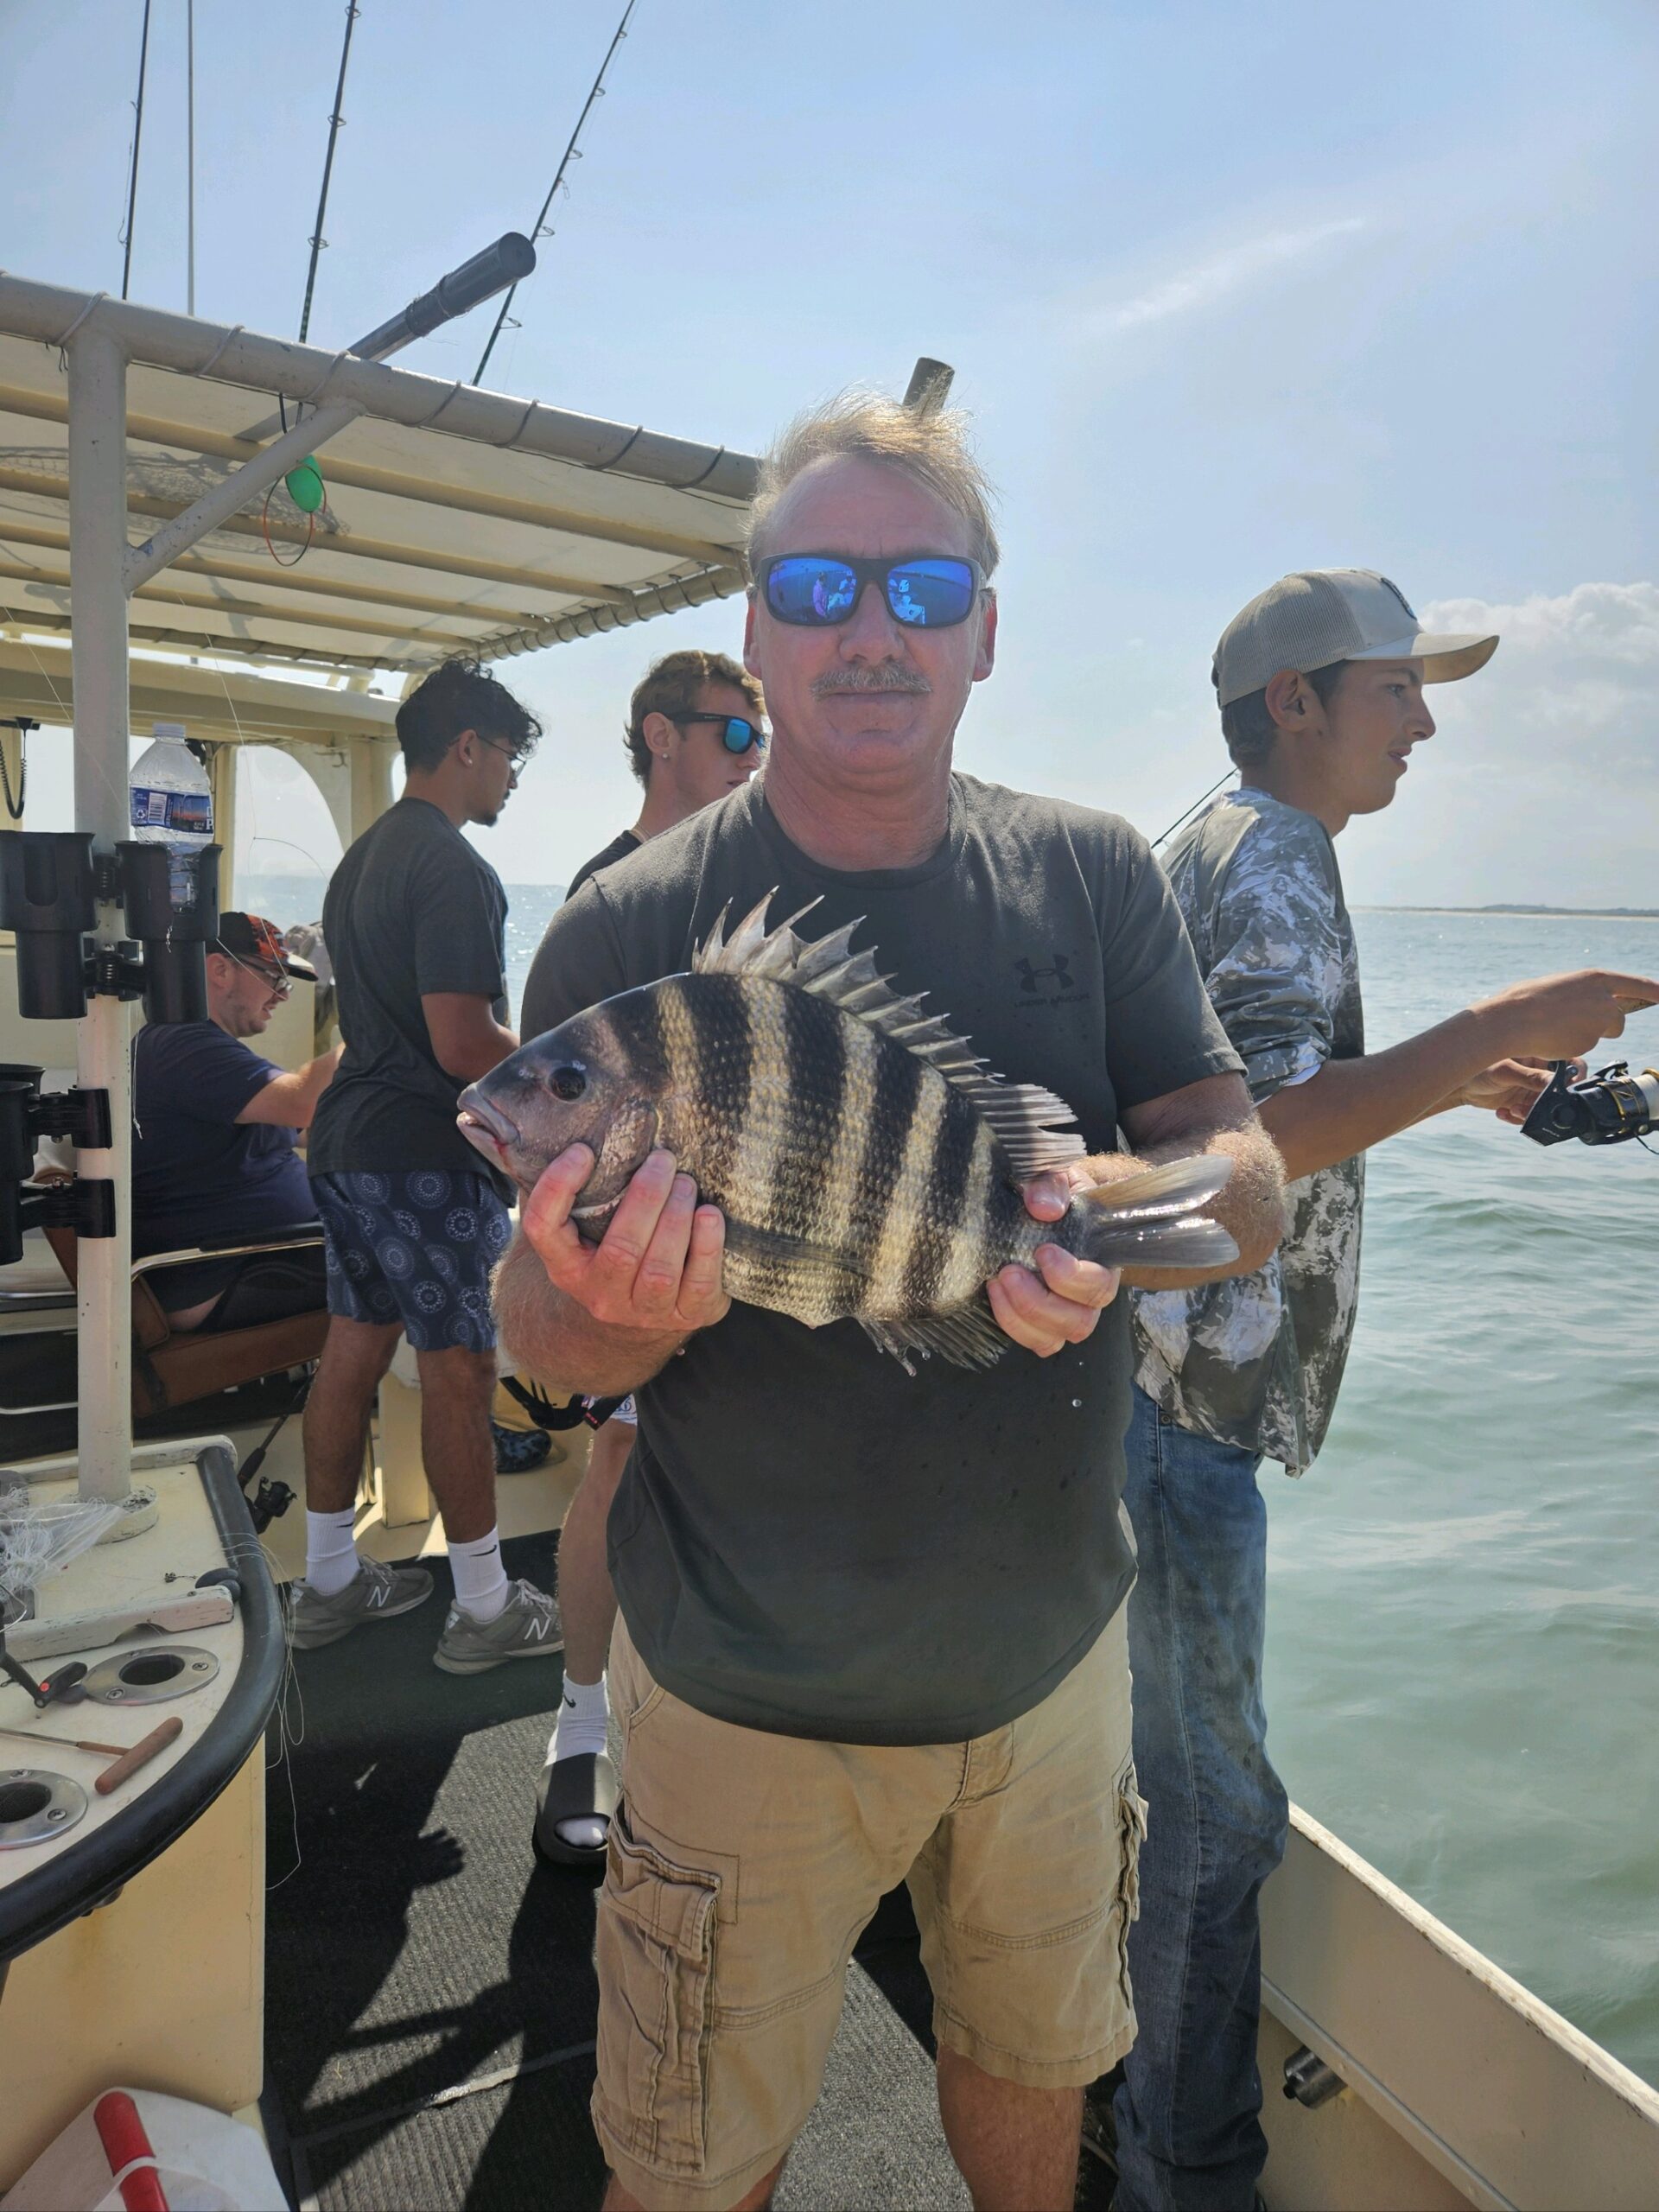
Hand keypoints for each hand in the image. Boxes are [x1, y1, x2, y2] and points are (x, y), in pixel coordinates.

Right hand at [521, 1144, 728, 1335]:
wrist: (645, 1315)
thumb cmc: (614, 1248)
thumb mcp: (586, 1227)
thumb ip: (572, 1187)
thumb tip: (562, 1125)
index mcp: (566, 1266)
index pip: (543, 1229)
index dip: (558, 1188)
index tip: (583, 1151)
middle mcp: (601, 1294)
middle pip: (620, 1250)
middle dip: (646, 1198)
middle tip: (664, 1160)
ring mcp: (644, 1311)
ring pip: (659, 1270)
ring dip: (675, 1219)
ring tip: (686, 1183)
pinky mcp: (688, 1315)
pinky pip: (699, 1284)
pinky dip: (707, 1247)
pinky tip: (709, 1215)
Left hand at [986, 1164, 1120, 1358]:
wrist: (1044, 1202)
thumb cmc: (1055, 1193)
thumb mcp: (1056, 1178)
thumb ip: (1051, 1186)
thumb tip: (1043, 1209)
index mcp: (1102, 1260)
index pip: (1099, 1286)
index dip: (1071, 1277)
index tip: (1042, 1251)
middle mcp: (1088, 1295)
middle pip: (1078, 1322)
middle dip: (1038, 1303)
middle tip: (1008, 1272)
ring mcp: (1065, 1313)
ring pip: (1053, 1339)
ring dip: (1019, 1318)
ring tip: (996, 1283)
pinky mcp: (1040, 1322)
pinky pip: (1033, 1341)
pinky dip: (1011, 1324)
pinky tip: (994, 1294)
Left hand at [1451, 1056, 1580, 1125]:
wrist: (1458, 1085)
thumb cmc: (1478, 1067)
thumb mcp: (1505, 1071)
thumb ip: (1530, 1078)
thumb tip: (1555, 1084)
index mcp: (1541, 1054)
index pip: (1571, 1064)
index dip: (1576, 1078)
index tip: (1568, 1091)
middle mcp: (1541, 1071)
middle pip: (1561, 1090)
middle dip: (1549, 1102)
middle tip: (1530, 1106)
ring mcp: (1533, 1089)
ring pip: (1547, 1107)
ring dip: (1532, 1113)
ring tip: (1512, 1111)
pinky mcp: (1524, 1103)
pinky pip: (1532, 1116)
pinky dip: (1520, 1118)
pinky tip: (1503, 1112)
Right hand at [1475, 971, 1658, 1061]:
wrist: (1513, 1019)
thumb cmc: (1526, 998)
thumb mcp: (1558, 985)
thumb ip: (1577, 994)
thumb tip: (1580, 1007)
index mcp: (1596, 979)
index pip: (1637, 985)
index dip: (1654, 991)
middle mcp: (1604, 1000)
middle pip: (1616, 1019)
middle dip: (1603, 1026)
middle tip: (1572, 1023)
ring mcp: (1598, 1023)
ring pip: (1597, 1036)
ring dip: (1582, 1036)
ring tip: (1554, 1028)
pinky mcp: (1589, 1044)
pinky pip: (1581, 1048)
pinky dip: (1569, 1046)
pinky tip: (1551, 1038)